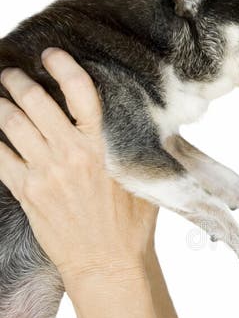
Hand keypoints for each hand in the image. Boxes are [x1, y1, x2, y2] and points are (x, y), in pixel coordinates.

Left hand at [0, 48, 158, 291]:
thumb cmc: (131, 224)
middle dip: (18, 81)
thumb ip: (139, 145)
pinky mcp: (27, 191)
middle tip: (13, 75)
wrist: (108, 263)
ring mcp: (45, 172)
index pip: (81, 92)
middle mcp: (72, 154)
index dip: (63, 66)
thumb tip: (145, 117)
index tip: (51, 54)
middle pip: (35, 102)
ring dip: (0, 104)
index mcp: (103, 146)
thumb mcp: (143, 178)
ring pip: (11, 123)